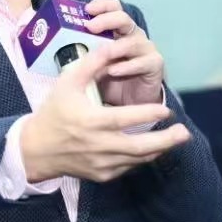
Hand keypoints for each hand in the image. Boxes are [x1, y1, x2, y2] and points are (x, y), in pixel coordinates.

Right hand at [20, 41, 188, 183]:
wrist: (37, 150)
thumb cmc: (54, 112)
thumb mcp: (67, 83)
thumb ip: (92, 63)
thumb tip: (113, 45)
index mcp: (90, 122)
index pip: (124, 120)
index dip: (147, 115)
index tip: (165, 110)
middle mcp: (98, 146)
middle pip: (139, 148)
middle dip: (165, 140)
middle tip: (184, 132)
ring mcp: (101, 164)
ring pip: (138, 159)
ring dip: (159, 148)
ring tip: (176, 138)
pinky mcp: (103, 176)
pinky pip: (129, 166)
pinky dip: (143, 157)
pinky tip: (153, 146)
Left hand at [82, 0, 165, 107]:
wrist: (130, 104)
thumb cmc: (110, 80)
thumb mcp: (93, 65)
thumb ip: (84, 53)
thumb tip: (60, 44)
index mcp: (118, 30)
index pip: (114, 8)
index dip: (102, 5)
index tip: (87, 9)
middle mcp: (133, 35)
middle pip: (124, 19)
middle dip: (107, 20)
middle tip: (91, 27)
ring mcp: (146, 49)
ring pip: (134, 41)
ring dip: (116, 47)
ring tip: (103, 53)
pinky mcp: (155, 64)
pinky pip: (144, 62)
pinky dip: (128, 66)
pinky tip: (114, 71)